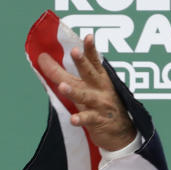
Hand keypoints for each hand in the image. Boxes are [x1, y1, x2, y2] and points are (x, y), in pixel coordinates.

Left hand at [37, 34, 135, 151]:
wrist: (122, 133)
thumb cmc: (103, 106)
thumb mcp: (93, 88)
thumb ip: (75, 77)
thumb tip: (48, 62)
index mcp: (100, 79)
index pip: (95, 61)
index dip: (91, 49)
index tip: (88, 36)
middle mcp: (101, 89)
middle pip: (89, 73)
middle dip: (82, 62)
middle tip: (74, 51)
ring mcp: (100, 104)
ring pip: (85, 96)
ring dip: (73, 91)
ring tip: (62, 86)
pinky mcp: (99, 121)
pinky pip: (88, 119)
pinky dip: (80, 119)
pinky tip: (73, 119)